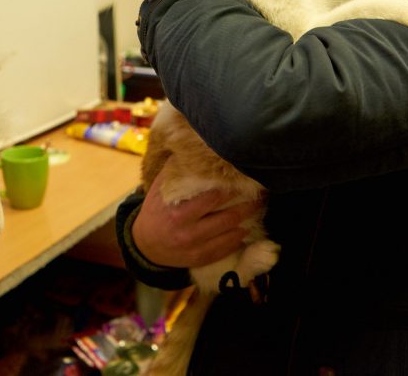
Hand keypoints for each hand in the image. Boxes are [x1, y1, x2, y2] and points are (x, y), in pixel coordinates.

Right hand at [132, 169, 261, 268]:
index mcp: (179, 212)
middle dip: (248, 204)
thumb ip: (176, 170)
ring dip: (248, 219)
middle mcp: (189, 231)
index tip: (245, 177)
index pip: (213, 197)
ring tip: (259, 206)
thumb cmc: (156, 210)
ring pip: (231, 233)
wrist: (145, 244)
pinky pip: (226, 249)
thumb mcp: (160, 189)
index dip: (232, 187)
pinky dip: (240, 238)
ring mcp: (196, 247)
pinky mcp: (201, 259)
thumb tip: (193, 148)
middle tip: (262, 192)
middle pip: (228, 216)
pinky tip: (248, 227)